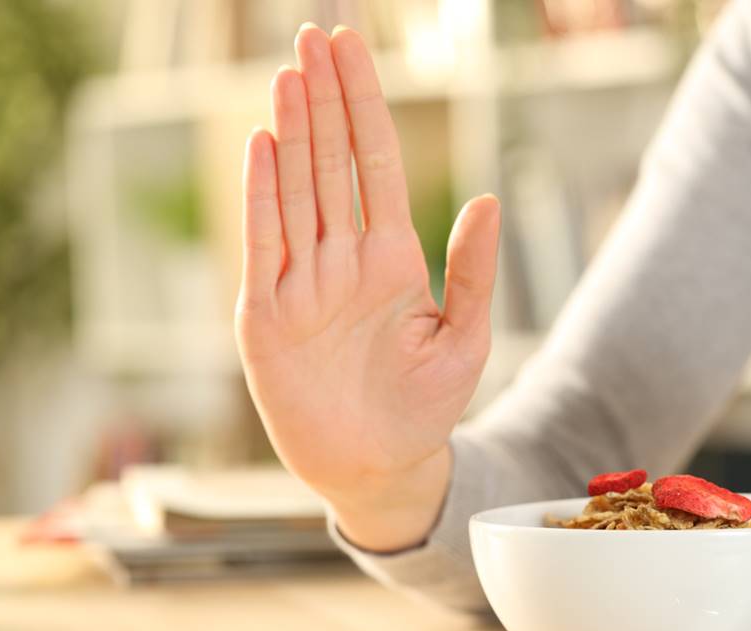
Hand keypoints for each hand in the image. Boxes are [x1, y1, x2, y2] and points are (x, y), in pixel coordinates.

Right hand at [236, 24, 499, 549]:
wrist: (381, 468)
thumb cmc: (425, 407)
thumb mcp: (463, 338)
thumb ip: (472, 271)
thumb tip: (486, 199)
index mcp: (392, 258)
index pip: (377, 164)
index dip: (366, 106)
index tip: (354, 51)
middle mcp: (343, 260)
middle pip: (331, 162)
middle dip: (324, 99)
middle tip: (314, 36)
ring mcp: (302, 283)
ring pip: (297, 190)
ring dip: (293, 130)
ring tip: (289, 74)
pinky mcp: (266, 315)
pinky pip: (265, 243)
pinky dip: (263, 195)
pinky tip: (264, 145)